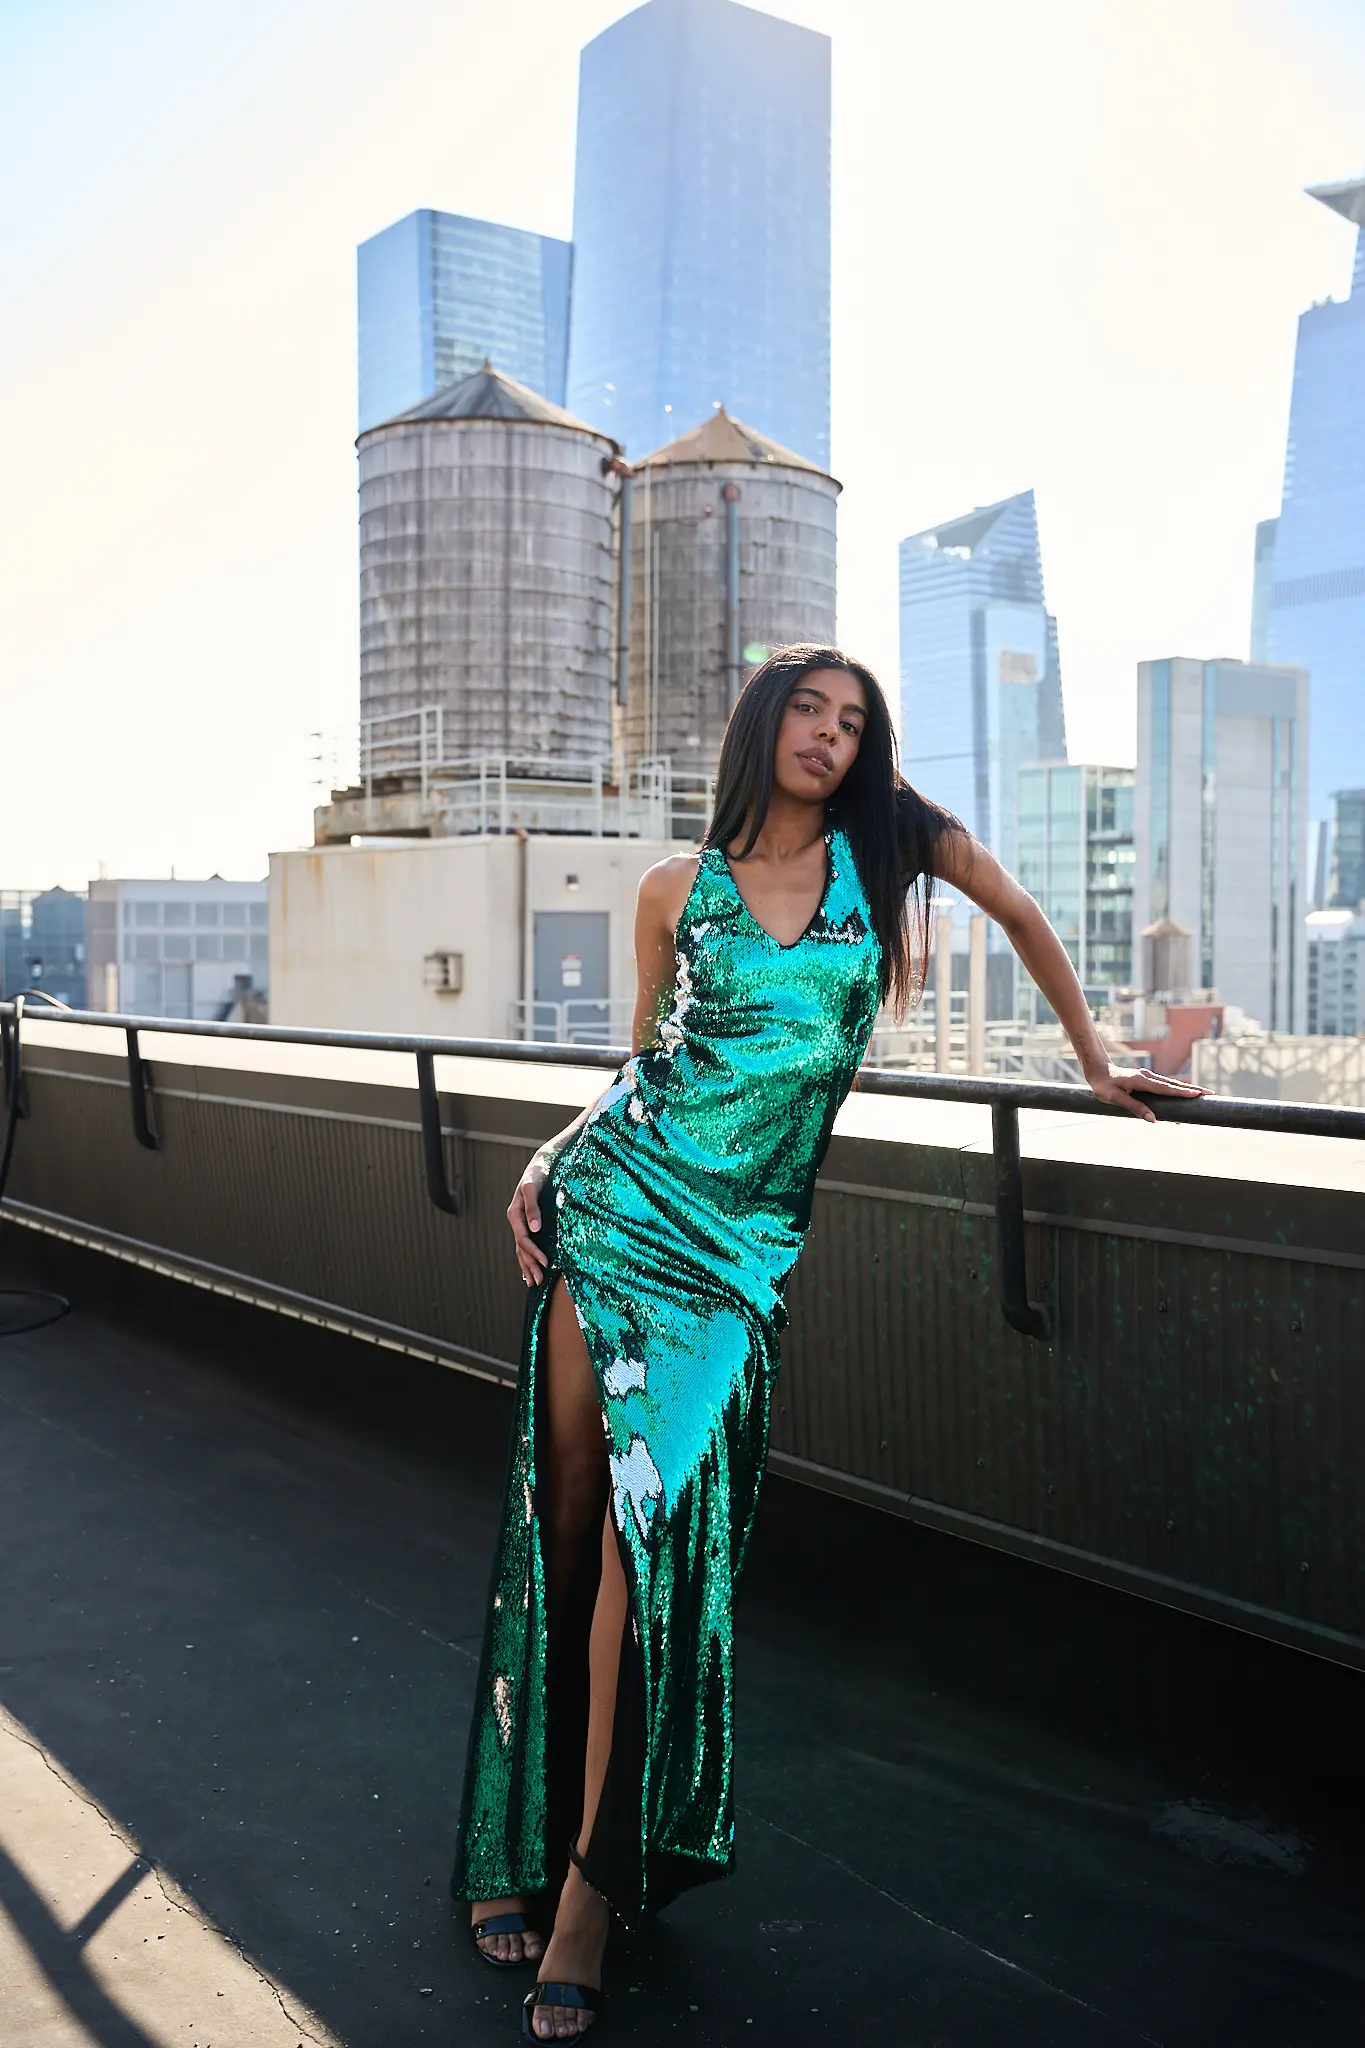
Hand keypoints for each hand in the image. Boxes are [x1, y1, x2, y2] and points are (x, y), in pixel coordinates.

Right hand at [507, 1148, 554, 1285]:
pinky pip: (524, 1243)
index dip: (534, 1253)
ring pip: (521, 1249)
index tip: (546, 1264)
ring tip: (533, 1282)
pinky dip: (526, 1257)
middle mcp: (515, 1220)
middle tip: (538, 1282)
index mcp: (515, 1213)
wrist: (541, 1163)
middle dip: (529, 1265)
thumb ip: (532, 1207)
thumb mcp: (533, 1187)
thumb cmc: (538, 1173)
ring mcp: (520, 1222)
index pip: (523, 1239)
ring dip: (526, 1265)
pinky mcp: (527, 1222)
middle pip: (520, 1248)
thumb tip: (534, 1229)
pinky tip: (527, 1268)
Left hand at [1084, 1058, 1204, 1123]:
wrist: (1098, 1071)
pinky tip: (1186, 1094)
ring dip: (1187, 1089)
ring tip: (1203, 1095)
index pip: (1165, 1088)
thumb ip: (1134, 1107)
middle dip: (1192, 1089)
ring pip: (1171, 1084)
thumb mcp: (1114, 1099)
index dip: (1181, 1092)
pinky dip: (1178, 1089)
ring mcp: (1148, 1076)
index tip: (1196, 1094)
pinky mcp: (1148, 1079)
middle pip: (1173, 1084)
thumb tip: (1154, 1119)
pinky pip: (1165, 1085)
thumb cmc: (1103, 1086)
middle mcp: (1148, 1076)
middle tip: (1209, 1094)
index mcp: (1141, 1080)